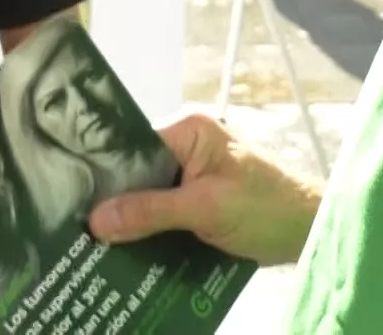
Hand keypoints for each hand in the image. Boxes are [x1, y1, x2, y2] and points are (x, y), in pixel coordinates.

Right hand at [87, 112, 321, 266]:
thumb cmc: (267, 208)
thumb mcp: (206, 208)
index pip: (130, 144)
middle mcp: (186, 144)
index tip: (70, 198)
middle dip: (112, 201)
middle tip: (74, 227)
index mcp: (188, 129)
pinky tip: (124, 252)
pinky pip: (162, 212)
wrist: (312, 232)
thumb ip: (152, 211)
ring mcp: (192, 173)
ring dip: (129, 221)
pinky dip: (148, 231)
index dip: (102, 173)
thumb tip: (96, 220)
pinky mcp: (198, 200)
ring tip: (89, 245)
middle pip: (135, 172)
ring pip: (147, 196)